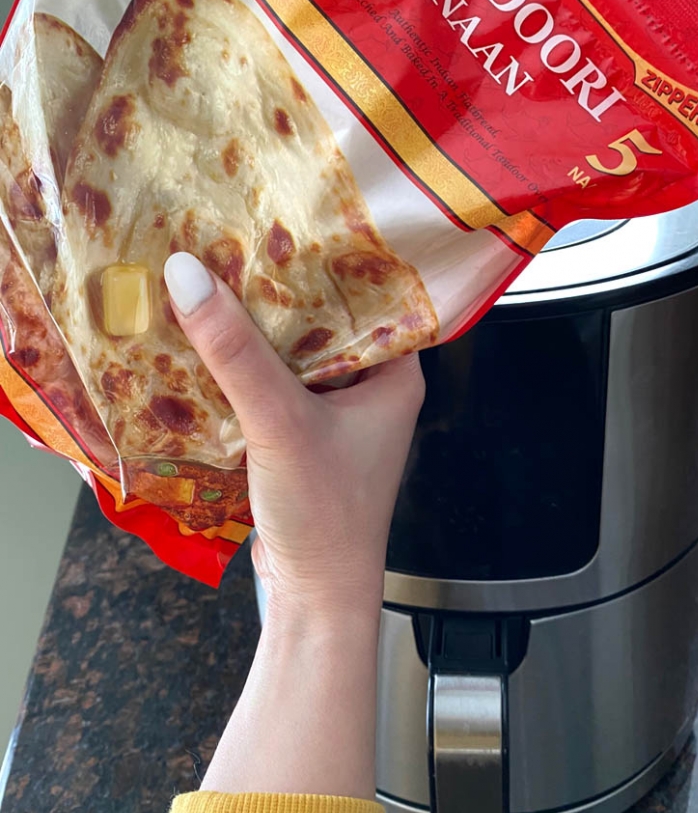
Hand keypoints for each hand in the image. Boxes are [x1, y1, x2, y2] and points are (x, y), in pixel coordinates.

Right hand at [164, 251, 424, 620]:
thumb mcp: (282, 423)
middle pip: (321, 320)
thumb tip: (188, 277)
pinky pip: (269, 385)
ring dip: (254, 329)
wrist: (314, 596)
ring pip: (291, 353)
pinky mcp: (300, 435)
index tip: (286, 216)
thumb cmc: (326, 517)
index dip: (330, 257)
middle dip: (277, 290)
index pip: (370, 295)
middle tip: (234, 239)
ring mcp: (333, 413)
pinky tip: (204, 341)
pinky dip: (240, 368)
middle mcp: (369, 388)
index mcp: (394, 375)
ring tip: (211, 277)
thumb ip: (236, 352)